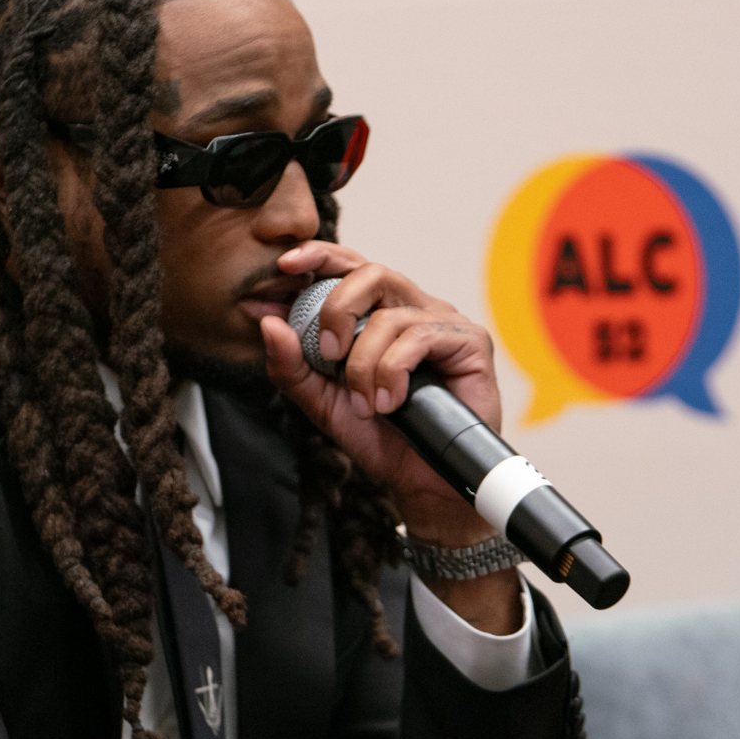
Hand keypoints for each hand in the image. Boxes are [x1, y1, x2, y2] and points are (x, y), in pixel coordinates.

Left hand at [254, 240, 503, 539]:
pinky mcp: (471, 341)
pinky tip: (390, 404)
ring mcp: (444, 322)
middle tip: (327, 354)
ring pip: (390, 315)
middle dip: (338, 309)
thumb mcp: (322, 401)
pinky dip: (393, 372)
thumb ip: (292, 365)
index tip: (285, 264)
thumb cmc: (380, 436)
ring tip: (366, 405)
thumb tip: (268, 323)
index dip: (320, 256)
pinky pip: (419, 337)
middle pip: (371, 273)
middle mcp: (413, 308)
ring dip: (365, 365)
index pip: (350, 266)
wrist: (421, 482)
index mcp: (379, 312)